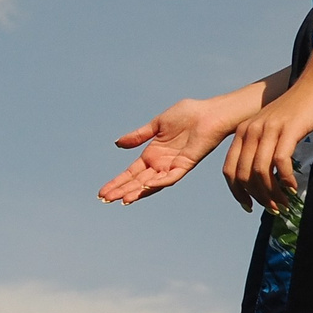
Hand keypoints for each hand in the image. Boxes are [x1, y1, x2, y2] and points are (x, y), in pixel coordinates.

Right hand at [99, 97, 239, 204]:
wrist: (210, 113)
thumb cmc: (188, 115)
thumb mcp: (157, 124)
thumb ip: (138, 136)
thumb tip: (117, 144)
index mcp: (152, 154)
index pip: (131, 172)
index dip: (117, 182)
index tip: (102, 192)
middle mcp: (161, 164)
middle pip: (137, 181)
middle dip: (121, 190)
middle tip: (105, 200)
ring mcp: (172, 166)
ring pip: (151, 183)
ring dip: (137, 191)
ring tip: (122, 199)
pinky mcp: (186, 164)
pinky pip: (171, 177)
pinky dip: (159, 182)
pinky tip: (146, 186)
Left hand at [223, 73, 312, 212]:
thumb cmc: (298, 109)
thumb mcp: (272, 127)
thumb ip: (263, 147)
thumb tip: (262, 179)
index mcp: (243, 132)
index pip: (230, 170)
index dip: (237, 192)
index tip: (249, 206)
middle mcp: (251, 130)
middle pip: (244, 175)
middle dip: (258, 196)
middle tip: (274, 208)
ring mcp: (269, 129)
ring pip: (260, 171)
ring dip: (272, 192)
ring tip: (285, 202)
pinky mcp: (289, 129)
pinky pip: (281, 161)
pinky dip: (286, 178)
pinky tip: (293, 186)